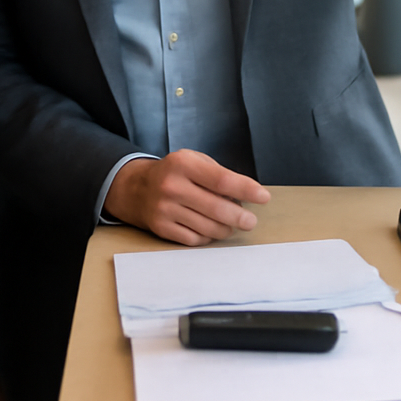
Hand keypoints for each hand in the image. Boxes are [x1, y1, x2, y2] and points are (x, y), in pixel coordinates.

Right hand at [104, 150, 271, 245]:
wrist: (136, 189)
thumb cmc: (174, 173)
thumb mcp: (193, 161)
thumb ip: (218, 174)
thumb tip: (245, 196)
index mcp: (183, 164)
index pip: (222, 180)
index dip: (246, 189)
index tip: (263, 196)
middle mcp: (172, 186)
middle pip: (217, 208)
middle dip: (240, 217)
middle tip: (250, 221)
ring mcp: (165, 209)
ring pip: (208, 228)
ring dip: (226, 228)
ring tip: (231, 224)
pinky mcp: (162, 228)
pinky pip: (195, 239)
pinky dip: (208, 237)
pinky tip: (210, 229)